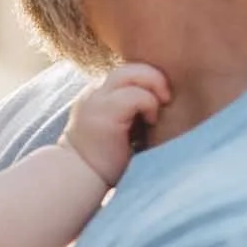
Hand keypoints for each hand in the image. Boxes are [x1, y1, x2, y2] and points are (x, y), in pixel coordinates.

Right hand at [63, 62, 171, 185]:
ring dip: (154, 86)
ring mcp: (97, 100)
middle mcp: (95, 93)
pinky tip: (150, 122)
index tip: (160, 103)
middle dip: (155, 77)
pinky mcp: (104, 112)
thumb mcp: (119, 129)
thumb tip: (165, 104)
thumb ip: (131, 112)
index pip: (128, 73)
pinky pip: (135, 94)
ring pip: (132, 72)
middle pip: (131, 67)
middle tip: (166, 99)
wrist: (79, 180)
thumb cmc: (104, 163)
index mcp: (99, 96)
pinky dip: (149, 104)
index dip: (148, 81)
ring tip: (158, 109)